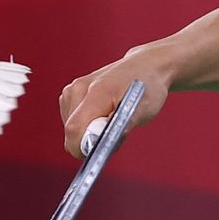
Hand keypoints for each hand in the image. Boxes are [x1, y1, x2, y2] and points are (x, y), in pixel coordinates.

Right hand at [59, 43, 173, 158]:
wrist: (146, 66)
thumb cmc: (147, 87)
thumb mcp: (145, 108)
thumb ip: (126, 125)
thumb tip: (108, 143)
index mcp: (96, 91)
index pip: (74, 129)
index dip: (82, 148)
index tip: (99, 153)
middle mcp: (79, 88)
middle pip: (71, 131)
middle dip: (90, 141)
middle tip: (115, 134)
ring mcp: (72, 89)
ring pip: (71, 128)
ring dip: (88, 133)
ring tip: (111, 121)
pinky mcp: (70, 93)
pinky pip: (72, 121)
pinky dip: (86, 125)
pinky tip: (103, 115)